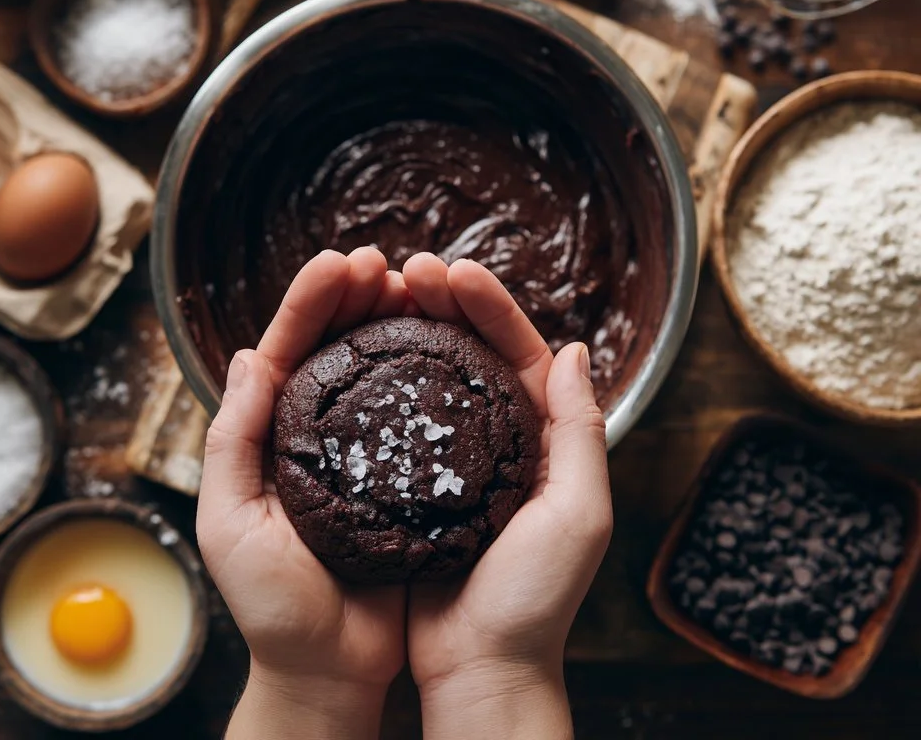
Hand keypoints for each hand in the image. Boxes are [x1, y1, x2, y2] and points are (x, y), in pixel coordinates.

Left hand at [197, 248, 414, 739]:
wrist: (330, 668)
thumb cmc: (272, 607)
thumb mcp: (229, 523)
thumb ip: (231, 441)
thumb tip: (249, 356)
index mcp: (273, 435)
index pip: (290, 349)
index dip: (312, 301)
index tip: (343, 262)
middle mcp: (322, 432)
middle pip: (338, 345)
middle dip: (358, 296)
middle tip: (387, 265)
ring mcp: (367, 450)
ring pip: (383, 367)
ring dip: (398, 319)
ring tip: (421, 286)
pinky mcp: (408, 475)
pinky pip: (420, 409)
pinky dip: (434, 369)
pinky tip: (452, 341)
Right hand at [401, 254, 612, 739]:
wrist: (480, 668)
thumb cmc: (535, 601)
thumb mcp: (578, 514)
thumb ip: (580, 431)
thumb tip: (574, 349)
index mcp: (541, 437)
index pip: (519, 351)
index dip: (488, 305)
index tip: (453, 269)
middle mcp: (498, 438)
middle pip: (471, 350)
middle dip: (444, 301)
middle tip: (408, 269)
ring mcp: (452, 457)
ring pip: (430, 374)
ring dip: (409, 328)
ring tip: (379, 293)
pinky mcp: (412, 480)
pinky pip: (397, 416)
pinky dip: (381, 379)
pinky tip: (357, 353)